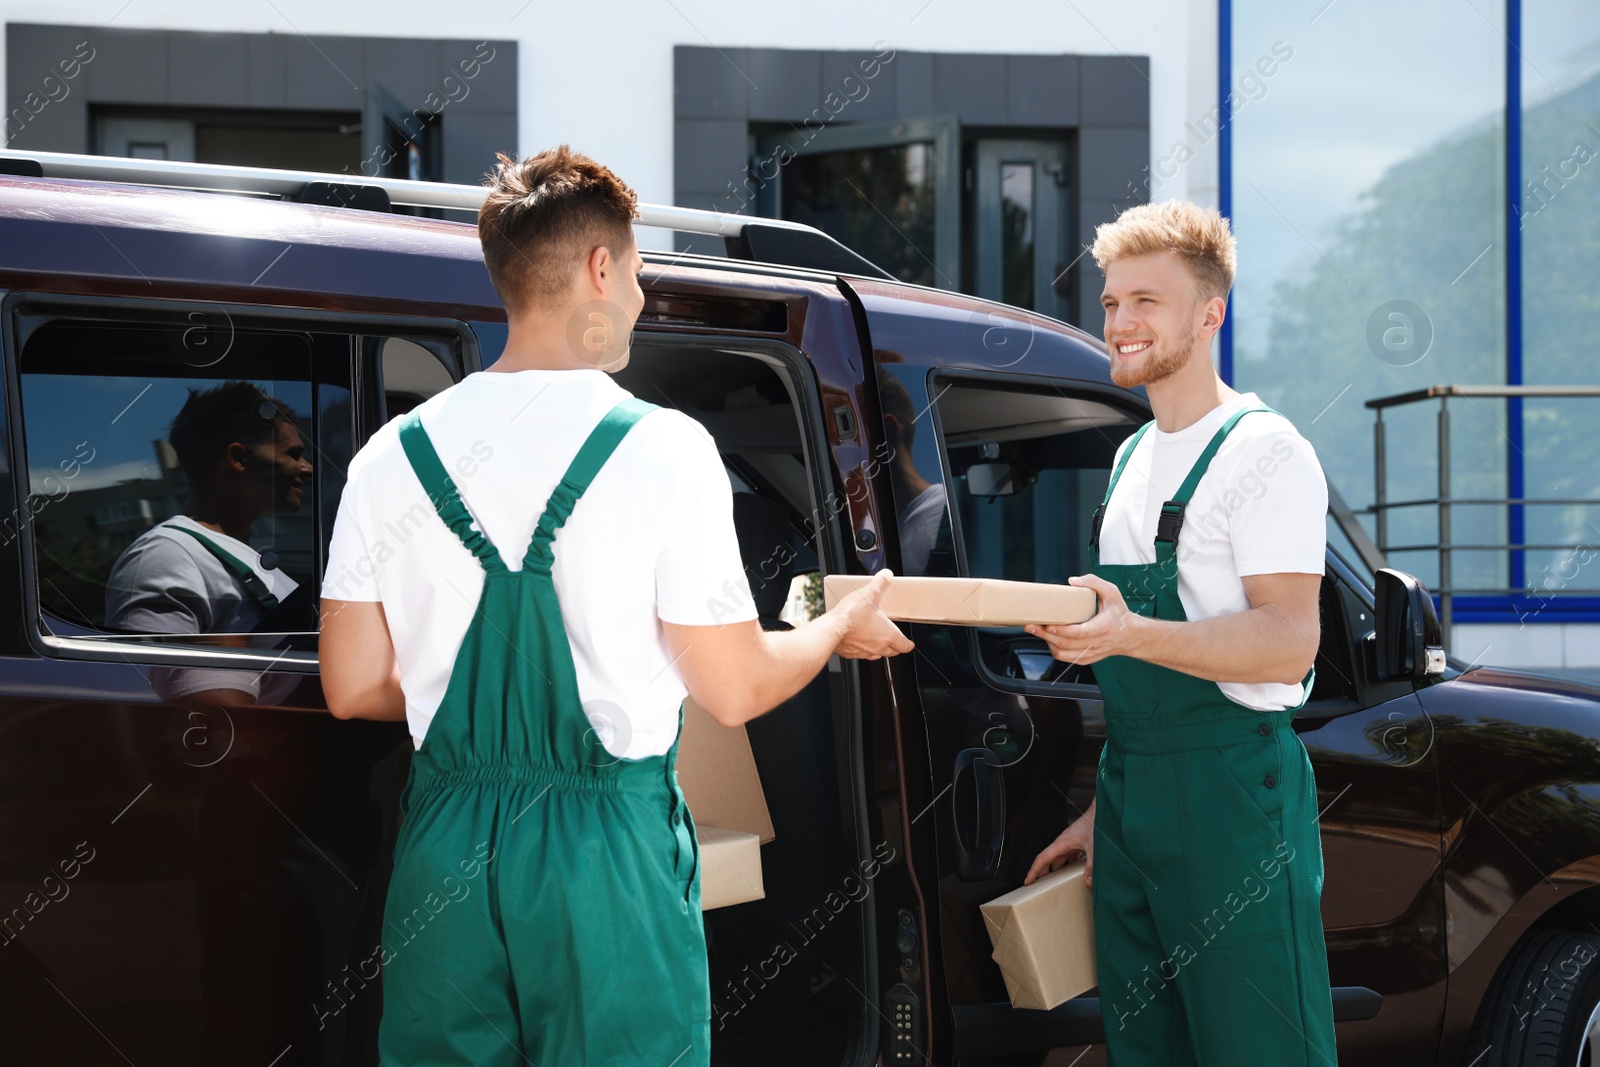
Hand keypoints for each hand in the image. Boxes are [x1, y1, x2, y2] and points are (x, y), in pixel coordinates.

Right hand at [827, 568, 914, 659]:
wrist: (830, 630)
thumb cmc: (850, 616)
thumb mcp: (870, 593)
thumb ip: (881, 583)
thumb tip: (887, 575)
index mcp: (888, 635)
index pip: (904, 646)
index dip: (908, 644)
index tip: (909, 643)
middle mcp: (878, 647)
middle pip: (892, 652)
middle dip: (894, 646)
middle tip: (893, 639)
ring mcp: (864, 652)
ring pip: (877, 654)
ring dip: (878, 648)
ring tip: (874, 637)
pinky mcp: (850, 654)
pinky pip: (860, 654)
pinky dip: (862, 649)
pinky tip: (857, 638)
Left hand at [1024, 573, 1141, 666]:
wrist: (1130, 636)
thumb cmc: (1120, 613)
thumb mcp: (1113, 593)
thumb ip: (1094, 583)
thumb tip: (1072, 581)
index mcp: (1103, 627)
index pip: (1080, 633)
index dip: (1063, 630)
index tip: (1048, 624)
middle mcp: (1096, 643)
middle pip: (1067, 644)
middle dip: (1045, 635)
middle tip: (1030, 625)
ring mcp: (1091, 653)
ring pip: (1063, 654)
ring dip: (1047, 643)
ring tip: (1036, 630)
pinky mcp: (1086, 659)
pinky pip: (1066, 658)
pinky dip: (1054, 649)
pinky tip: (1048, 638)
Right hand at [1025, 800, 1094, 887]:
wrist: (1101, 812)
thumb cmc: (1094, 824)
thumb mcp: (1093, 848)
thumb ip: (1091, 867)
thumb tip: (1088, 882)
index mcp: (1061, 844)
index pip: (1042, 859)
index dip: (1033, 871)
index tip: (1028, 881)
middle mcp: (1063, 843)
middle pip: (1048, 860)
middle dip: (1042, 872)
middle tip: (1039, 886)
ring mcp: (1070, 843)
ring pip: (1059, 858)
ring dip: (1056, 869)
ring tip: (1055, 882)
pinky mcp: (1077, 843)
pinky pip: (1069, 856)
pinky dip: (1068, 865)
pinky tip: (1074, 872)